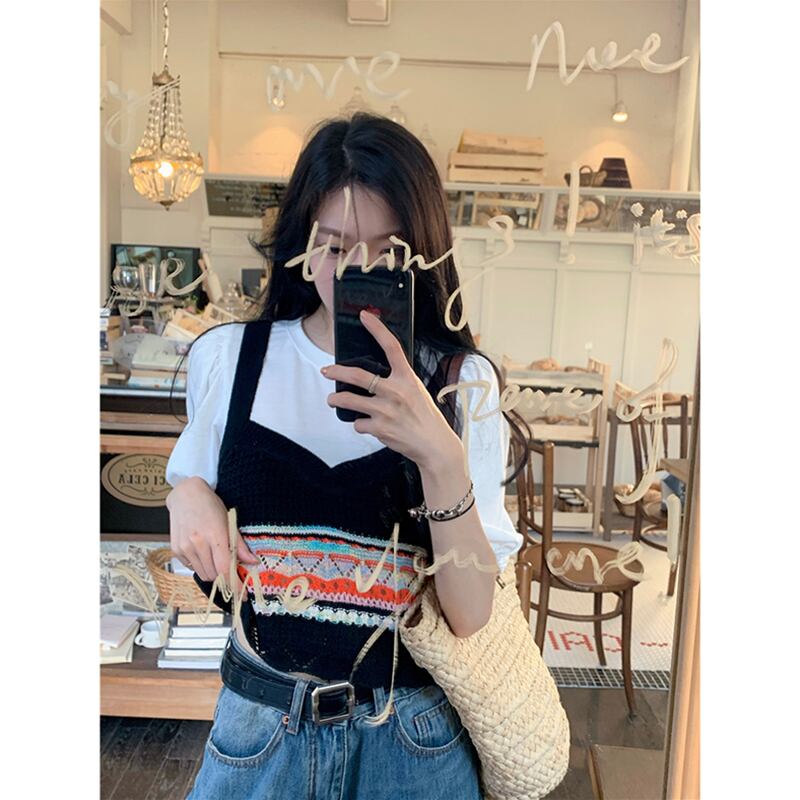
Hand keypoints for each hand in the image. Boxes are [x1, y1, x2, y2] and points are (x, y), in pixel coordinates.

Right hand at [166, 476, 258, 597]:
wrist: (186, 495)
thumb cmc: (210, 506)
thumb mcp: (229, 521)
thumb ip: (239, 545)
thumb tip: (253, 562)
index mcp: (215, 535)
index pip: (225, 569)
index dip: (235, 585)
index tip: (243, 596)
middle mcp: (197, 543)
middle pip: (214, 575)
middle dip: (225, 577)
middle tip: (231, 570)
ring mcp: (184, 547)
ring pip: (203, 574)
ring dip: (213, 572)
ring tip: (216, 556)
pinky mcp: (175, 550)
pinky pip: (192, 567)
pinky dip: (200, 565)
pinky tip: (203, 551)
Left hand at [322, 309, 463, 470]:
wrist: (433, 444)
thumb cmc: (424, 416)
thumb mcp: (416, 390)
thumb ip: (397, 380)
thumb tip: (371, 375)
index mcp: (407, 378)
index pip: (391, 347)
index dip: (377, 329)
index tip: (364, 316)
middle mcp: (395, 391)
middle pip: (357, 375)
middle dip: (336, 372)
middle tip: (326, 371)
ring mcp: (386, 411)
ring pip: (349, 400)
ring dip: (336, 399)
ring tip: (332, 399)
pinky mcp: (380, 429)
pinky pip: (358, 423)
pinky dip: (361, 424)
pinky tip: (370, 425)